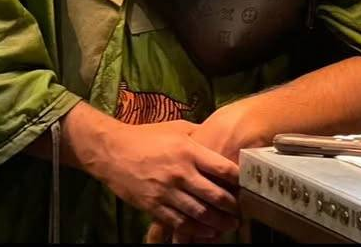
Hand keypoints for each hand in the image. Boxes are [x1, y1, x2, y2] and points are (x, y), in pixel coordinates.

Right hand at [142, 105, 264, 243]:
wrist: (112, 151)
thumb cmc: (146, 136)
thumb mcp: (177, 128)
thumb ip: (200, 135)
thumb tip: (220, 137)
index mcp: (190, 151)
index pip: (223, 169)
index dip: (239, 180)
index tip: (248, 186)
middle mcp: (181, 173)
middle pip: (215, 195)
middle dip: (232, 207)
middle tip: (242, 212)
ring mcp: (167, 192)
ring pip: (200, 213)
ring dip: (218, 223)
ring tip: (229, 225)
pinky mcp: (153, 206)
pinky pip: (179, 222)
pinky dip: (195, 230)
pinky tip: (207, 232)